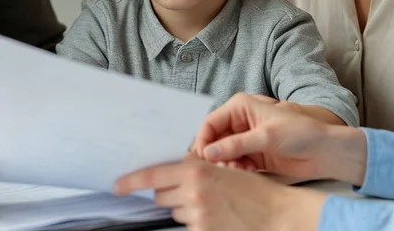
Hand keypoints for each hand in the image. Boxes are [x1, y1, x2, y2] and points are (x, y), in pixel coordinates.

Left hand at [113, 154, 324, 230]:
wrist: (276, 213)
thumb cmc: (252, 189)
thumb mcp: (221, 169)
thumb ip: (194, 170)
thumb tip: (169, 174)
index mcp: (196, 171)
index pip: (152, 175)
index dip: (130, 181)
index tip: (116, 186)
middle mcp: (193, 192)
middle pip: (161, 195)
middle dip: (169, 194)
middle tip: (191, 191)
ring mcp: (197, 215)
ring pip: (175, 212)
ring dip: (184, 208)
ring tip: (212, 204)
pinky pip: (188, 227)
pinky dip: (197, 222)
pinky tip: (216, 217)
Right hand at [192, 94, 365, 184]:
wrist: (324, 151)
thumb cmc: (301, 133)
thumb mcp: (266, 136)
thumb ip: (236, 145)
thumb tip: (209, 153)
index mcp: (240, 106)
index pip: (210, 122)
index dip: (203, 140)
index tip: (201, 158)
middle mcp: (240, 121)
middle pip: (213, 139)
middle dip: (213, 154)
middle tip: (216, 168)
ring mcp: (245, 139)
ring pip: (221, 153)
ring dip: (224, 163)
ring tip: (234, 170)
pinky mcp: (252, 155)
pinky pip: (233, 163)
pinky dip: (234, 169)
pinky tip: (243, 172)